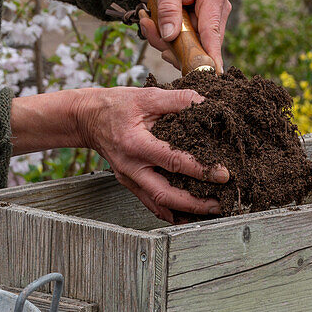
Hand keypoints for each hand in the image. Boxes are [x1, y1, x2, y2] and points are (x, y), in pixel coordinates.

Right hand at [72, 87, 228, 222]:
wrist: (88, 119)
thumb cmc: (118, 106)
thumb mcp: (147, 96)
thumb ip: (179, 100)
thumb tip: (208, 105)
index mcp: (137, 145)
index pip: (173, 161)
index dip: (200, 170)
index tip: (223, 174)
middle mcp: (132, 167)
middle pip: (165, 196)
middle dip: (195, 204)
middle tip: (218, 205)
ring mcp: (129, 179)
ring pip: (158, 205)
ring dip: (185, 212)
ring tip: (208, 212)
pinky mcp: (129, 183)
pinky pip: (151, 203)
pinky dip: (170, 211)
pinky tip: (188, 214)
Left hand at [133, 0, 230, 71]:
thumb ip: (168, 8)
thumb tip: (172, 37)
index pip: (212, 33)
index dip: (211, 56)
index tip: (211, 75)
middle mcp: (216, 9)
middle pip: (199, 45)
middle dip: (172, 46)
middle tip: (150, 30)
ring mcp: (206, 20)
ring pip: (187, 48)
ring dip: (163, 41)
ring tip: (148, 21)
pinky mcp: (195, 27)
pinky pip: (179, 45)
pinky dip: (162, 39)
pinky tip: (151, 24)